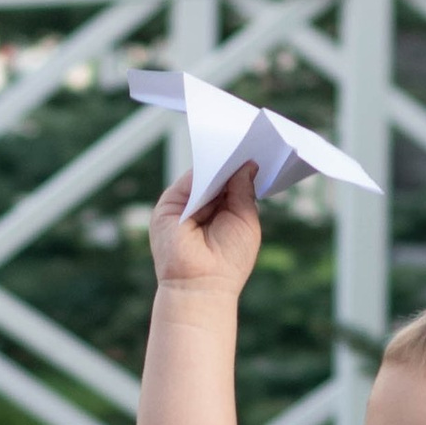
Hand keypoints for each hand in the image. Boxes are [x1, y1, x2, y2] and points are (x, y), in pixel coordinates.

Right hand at [149, 161, 261, 301]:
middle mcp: (201, 207)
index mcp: (220, 212)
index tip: (256, 151)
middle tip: (250, 141)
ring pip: (201, 175)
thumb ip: (243, 190)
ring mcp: (183, 205)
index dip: (240, 168)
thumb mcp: (245, 219)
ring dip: (218, 164)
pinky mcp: (168, 205)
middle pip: (215, 175)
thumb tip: (248, 164)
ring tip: (237, 150)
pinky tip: (218, 164)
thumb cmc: (229, 260)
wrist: (202, 283)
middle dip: (230, 162)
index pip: (229, 182)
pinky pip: (187, 181)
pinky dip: (202, 171)